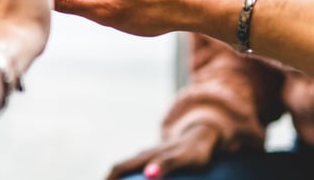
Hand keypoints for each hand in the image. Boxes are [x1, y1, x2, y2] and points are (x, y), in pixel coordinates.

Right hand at [106, 124, 221, 179]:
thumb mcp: (184, 158)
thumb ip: (167, 164)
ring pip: (126, 169)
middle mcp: (143, 155)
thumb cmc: (195, 151)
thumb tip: (149, 175)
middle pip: (119, 169)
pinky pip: (136, 170)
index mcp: (145, 156)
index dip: (109, 179)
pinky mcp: (154, 161)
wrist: (204, 137)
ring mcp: (148, 157)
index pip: (119, 169)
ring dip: (119, 179)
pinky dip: (130, 179)